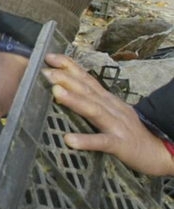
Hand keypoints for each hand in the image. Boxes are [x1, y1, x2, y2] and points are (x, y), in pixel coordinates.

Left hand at [43, 53, 173, 175]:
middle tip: (45, 71)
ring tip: (56, 93)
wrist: (162, 151)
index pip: (87, 79)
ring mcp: (117, 125)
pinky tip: (70, 139)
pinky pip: (102, 142)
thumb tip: (66, 91)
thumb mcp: (112, 112)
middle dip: (66, 79)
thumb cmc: (131, 133)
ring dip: (75, 100)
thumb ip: (93, 102)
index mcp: (108, 101)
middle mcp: (112, 108)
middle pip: (88, 91)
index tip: (50, 57)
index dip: (69, 67)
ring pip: (94, 110)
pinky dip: (86, 140)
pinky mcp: (121, 145)